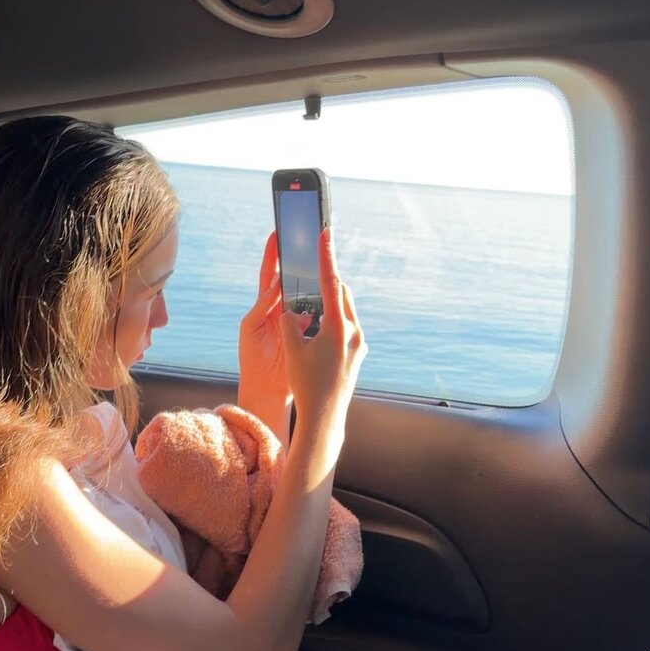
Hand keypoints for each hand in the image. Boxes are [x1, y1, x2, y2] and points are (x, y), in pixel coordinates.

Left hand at [238, 232, 309, 403]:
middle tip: (307, 245)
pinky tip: (330, 299)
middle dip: (299, 263)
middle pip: (293, 281)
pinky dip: (324, 307)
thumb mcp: (250, 328)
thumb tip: (276, 283)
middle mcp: (283, 309)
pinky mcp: (310, 333)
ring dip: (314, 285)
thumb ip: (261, 306)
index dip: (273, 254)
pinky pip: (320, 316)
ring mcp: (298, 321)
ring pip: (308, 297)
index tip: (277, 232)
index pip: (270, 273)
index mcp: (265, 305)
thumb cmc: (252, 358)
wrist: (265, 388)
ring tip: (319, 268)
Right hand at [279, 228, 366, 454]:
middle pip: (342, 295)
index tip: (326, 233)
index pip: (332, 283)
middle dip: (326, 283)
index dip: (326, 256)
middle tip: (311, 273)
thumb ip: (290, 322)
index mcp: (338, 327)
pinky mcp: (358, 354)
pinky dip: (332, 320)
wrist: (325, 417)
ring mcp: (359, 344)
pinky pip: (346, 327)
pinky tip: (319, 330)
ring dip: (329, 304)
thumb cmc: (306, 384)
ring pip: (345, 311)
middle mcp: (354, 332)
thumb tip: (290, 308)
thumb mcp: (292, 349)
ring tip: (311, 305)